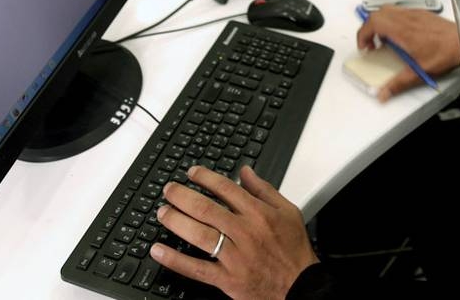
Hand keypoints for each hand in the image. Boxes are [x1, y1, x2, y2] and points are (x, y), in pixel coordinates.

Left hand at [152, 166, 318, 299]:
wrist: (300, 286)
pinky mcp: (227, 279)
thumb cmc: (294, 249)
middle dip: (182, 196)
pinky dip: (175, 259)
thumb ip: (264, 190)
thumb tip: (245, 172)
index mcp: (259, 214)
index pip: (226, 189)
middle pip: (206, 209)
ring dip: (176, 221)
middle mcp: (244, 232)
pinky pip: (196, 268)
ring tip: (162, 212)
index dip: (205, 178)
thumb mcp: (287, 211)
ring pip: (199, 235)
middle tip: (169, 190)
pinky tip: (159, 250)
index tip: (192, 173)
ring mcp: (234, 257)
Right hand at [356, 6, 459, 101]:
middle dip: (369, 28)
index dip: (363, 34)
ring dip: (380, 23)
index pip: (373, 23)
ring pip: (388, 10)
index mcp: (402, 30)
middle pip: (378, 14)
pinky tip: (401, 36)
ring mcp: (414, 13)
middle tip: (371, 44)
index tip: (364, 47)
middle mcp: (406, 18)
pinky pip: (400, 11)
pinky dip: (393, 21)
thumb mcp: (419, 72)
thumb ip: (398, 83)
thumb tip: (382, 94)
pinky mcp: (422, 13)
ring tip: (384, 40)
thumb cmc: (444, 53)